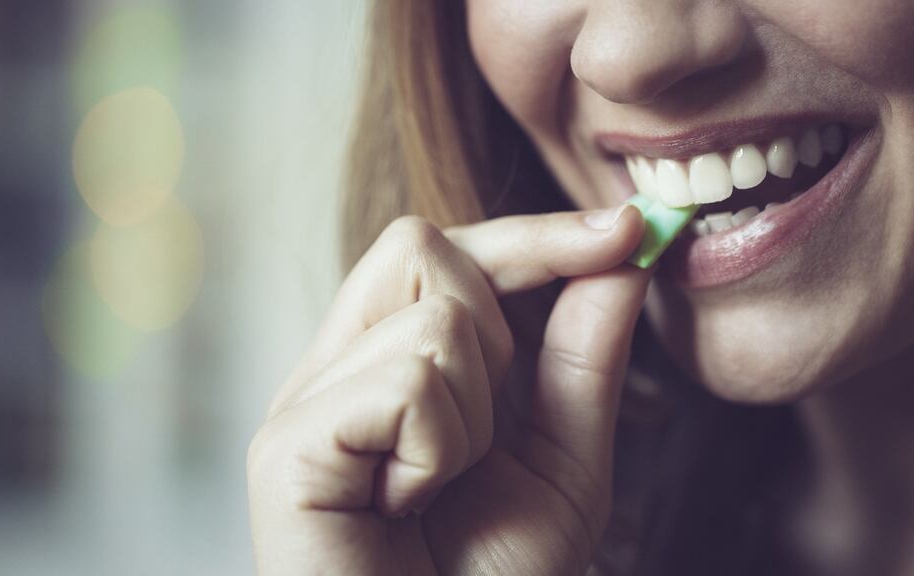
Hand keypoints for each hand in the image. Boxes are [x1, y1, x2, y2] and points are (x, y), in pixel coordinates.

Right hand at [247, 204, 649, 574]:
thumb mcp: (564, 460)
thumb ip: (585, 357)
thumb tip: (622, 258)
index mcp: (388, 361)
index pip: (450, 247)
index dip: (538, 235)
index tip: (628, 230)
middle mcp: (335, 367)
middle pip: (424, 246)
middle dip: (499, 335)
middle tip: (482, 436)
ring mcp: (302, 403)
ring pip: (433, 313)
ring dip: (477, 412)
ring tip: (441, 487)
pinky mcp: (285, 446)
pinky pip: (409, 383)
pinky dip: (443, 447)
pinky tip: (409, 504)